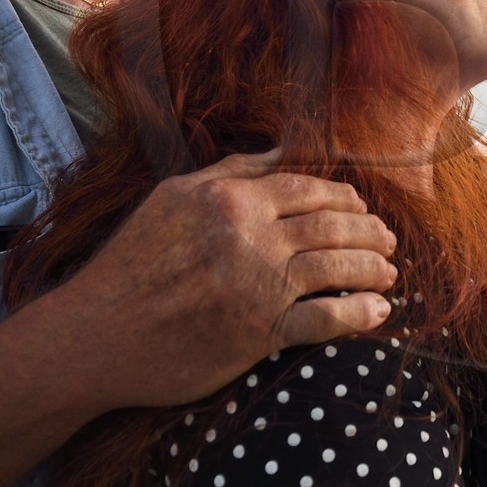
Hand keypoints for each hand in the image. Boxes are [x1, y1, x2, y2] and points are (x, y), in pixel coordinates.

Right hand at [19, 151, 397, 412]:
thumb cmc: (131, 264)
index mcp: (231, 200)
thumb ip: (230, 172)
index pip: (307, 188)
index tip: (361, 207)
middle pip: (332, 224)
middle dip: (369, 231)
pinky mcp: (259, 332)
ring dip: (373, 268)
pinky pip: (325, 320)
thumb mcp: (172, 198)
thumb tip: (281, 151)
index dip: (344, 198)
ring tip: (390, 272)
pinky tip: (378, 312)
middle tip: (388, 240)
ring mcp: (257, 285)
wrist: (96, 334)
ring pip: (336, 266)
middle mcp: (249, 237)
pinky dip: (358, 315)